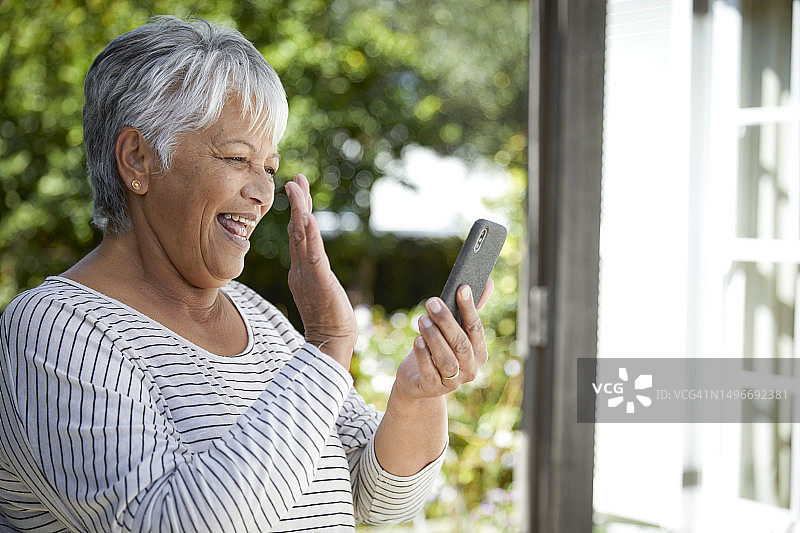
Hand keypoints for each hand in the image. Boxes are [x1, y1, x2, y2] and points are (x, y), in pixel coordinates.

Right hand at [285, 174, 356, 367]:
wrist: (330, 343)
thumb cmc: (329, 320)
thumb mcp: (320, 290)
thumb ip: (315, 274)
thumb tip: (314, 264)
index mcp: (301, 269)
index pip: (298, 234)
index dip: (298, 210)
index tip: (297, 188)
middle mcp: (300, 268)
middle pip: (297, 229)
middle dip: (297, 202)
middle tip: (295, 178)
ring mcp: (307, 274)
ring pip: (301, 237)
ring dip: (299, 210)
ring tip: (297, 187)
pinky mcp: (318, 281)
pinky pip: (313, 254)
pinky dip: (310, 235)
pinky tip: (307, 217)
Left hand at [392, 281, 492, 401]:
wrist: (417, 380)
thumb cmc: (438, 349)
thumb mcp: (453, 330)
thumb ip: (469, 309)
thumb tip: (488, 281)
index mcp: (478, 353)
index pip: (476, 328)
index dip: (469, 308)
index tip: (461, 288)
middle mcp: (469, 369)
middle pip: (461, 344)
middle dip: (446, 321)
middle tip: (432, 302)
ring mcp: (452, 382)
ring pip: (447, 359)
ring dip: (434, 338)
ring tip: (422, 319)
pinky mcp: (432, 389)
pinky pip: (429, 372)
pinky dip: (423, 356)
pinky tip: (417, 340)